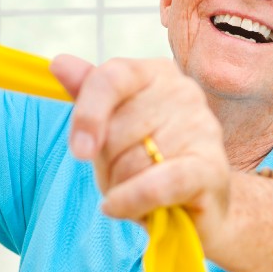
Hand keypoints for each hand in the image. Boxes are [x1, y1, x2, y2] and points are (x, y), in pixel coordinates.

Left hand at [52, 54, 232, 245]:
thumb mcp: (113, 129)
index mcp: (156, 74)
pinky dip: (132, 200)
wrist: (199, 208)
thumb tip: (59, 63)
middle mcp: (184, 92)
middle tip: (121, 177)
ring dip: (121, 188)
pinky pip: (158, 184)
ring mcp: (203, 127)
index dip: (88, 114)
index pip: (112, 78)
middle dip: (107, 163)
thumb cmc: (150, 164)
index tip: (79, 152)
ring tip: (136, 194)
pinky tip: (119, 208)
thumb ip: (89, 96)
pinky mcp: (213, 168)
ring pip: (133, 161)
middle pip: (117, 128)